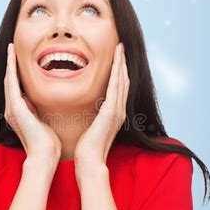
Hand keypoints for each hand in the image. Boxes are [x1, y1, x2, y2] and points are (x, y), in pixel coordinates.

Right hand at [4, 43, 61, 162]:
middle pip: (10, 82)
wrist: (45, 156)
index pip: (17, 89)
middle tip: (12, 49)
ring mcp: (12, 109)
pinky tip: (12, 57)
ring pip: (9, 80)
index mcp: (20, 114)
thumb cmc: (49, 144)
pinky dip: (11, 68)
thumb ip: (40, 113)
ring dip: (9, 63)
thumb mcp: (44, 123)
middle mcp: (12, 110)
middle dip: (11, 65)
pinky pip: (11, 83)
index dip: (17, 74)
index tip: (19, 60)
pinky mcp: (15, 108)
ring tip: (10, 49)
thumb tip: (42, 104)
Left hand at [74, 42, 129, 166]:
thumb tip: (85, 110)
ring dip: (122, 63)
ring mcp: (117, 111)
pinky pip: (116, 87)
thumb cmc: (86, 149)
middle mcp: (119, 111)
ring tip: (121, 48)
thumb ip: (91, 117)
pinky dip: (118, 72)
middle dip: (122, 63)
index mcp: (113, 114)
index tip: (116, 57)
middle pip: (124, 81)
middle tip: (121, 47)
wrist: (89, 162)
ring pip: (122, 81)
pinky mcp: (112, 112)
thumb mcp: (90, 128)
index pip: (118, 88)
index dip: (119, 71)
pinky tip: (117, 61)